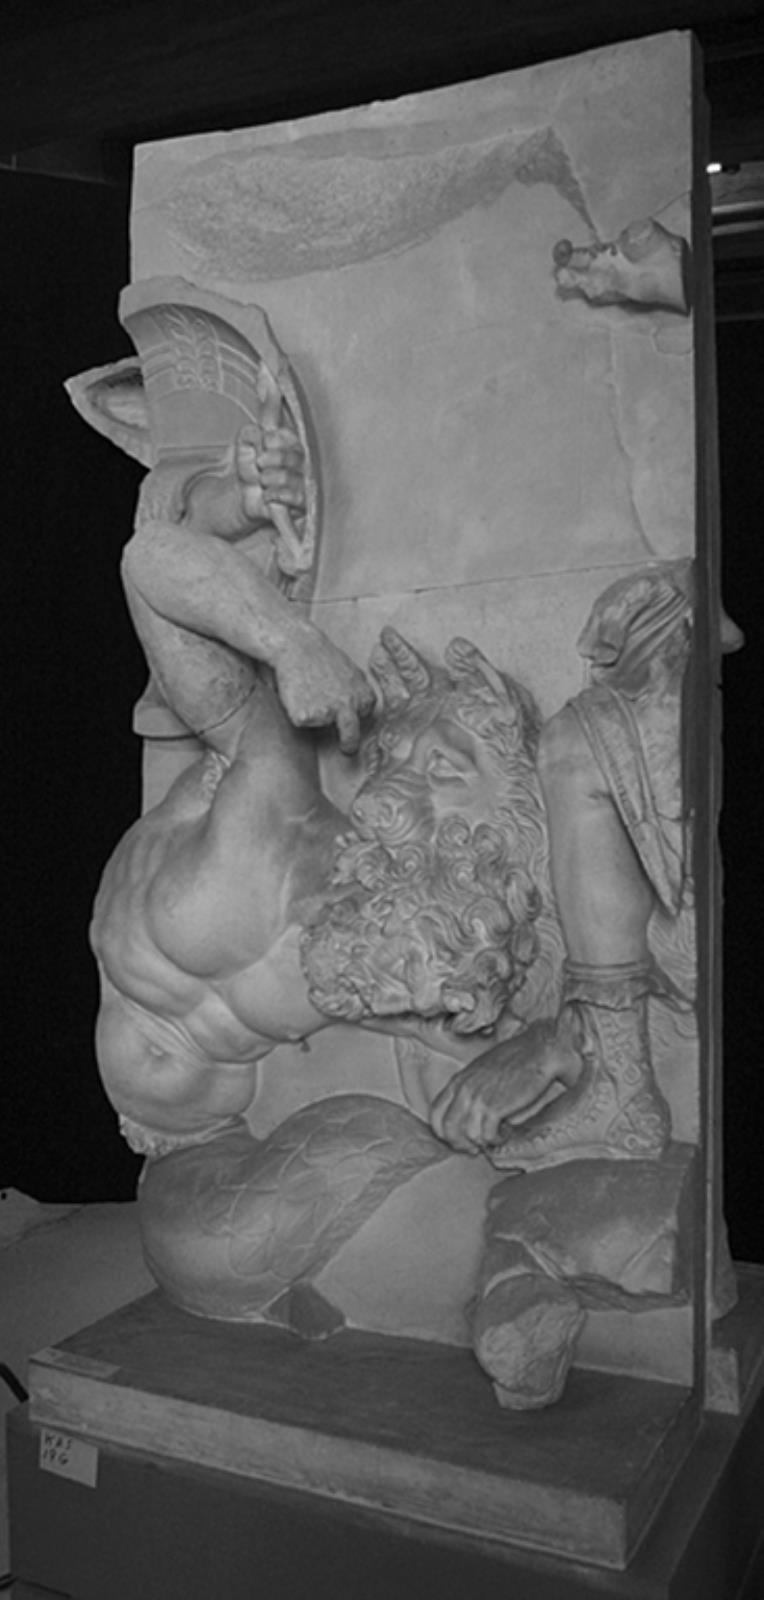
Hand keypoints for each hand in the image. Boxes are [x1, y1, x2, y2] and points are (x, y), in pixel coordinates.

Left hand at [237, 424, 305, 524]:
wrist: (245, 496)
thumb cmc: (251, 467)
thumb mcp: (244, 445)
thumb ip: (249, 433)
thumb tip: (256, 430)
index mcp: (292, 442)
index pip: (287, 436)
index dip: (269, 441)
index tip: (261, 446)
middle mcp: (303, 460)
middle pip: (291, 457)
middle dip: (267, 461)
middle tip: (259, 464)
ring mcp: (304, 482)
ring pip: (288, 477)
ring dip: (267, 479)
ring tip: (262, 481)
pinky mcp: (303, 502)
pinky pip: (294, 497)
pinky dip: (273, 495)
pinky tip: (266, 495)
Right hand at [274, 623, 374, 753]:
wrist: (298, 645)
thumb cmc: (321, 656)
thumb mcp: (350, 671)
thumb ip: (356, 691)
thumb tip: (361, 708)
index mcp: (364, 696)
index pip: (362, 716)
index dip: (351, 715)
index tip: (348, 722)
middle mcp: (349, 707)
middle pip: (351, 735)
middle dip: (348, 744)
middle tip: (345, 749)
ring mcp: (328, 713)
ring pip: (320, 724)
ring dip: (313, 716)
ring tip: (306, 691)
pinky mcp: (307, 717)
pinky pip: (300, 721)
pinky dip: (296, 711)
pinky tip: (296, 692)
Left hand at [429, 1020, 580, 1153]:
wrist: (537, 1052)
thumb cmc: (514, 1059)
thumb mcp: (481, 1070)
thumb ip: (468, 1088)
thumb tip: (465, 1112)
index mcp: (458, 1080)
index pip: (435, 1113)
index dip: (443, 1131)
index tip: (457, 1138)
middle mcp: (464, 1090)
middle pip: (447, 1128)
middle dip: (459, 1143)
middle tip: (474, 1147)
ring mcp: (478, 1098)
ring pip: (467, 1135)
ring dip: (482, 1141)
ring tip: (495, 1136)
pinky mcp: (495, 1107)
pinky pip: (487, 1135)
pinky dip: (496, 1140)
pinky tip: (505, 1133)